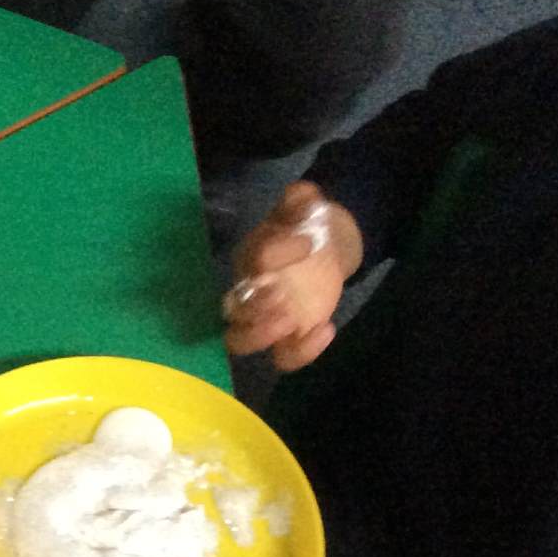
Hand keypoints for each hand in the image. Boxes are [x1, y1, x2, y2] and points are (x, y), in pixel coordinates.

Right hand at [221, 182, 362, 371]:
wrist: (327, 249)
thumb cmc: (307, 227)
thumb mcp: (305, 205)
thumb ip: (300, 199)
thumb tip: (302, 201)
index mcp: (251, 257)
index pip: (253, 259)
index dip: (277, 252)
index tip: (309, 243)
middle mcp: (248, 292)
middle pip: (230, 312)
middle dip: (252, 309)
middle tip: (282, 296)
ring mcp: (266, 318)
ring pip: (239, 341)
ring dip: (260, 335)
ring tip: (291, 321)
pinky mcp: (289, 336)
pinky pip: (282, 357)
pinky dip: (302, 352)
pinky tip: (327, 329)